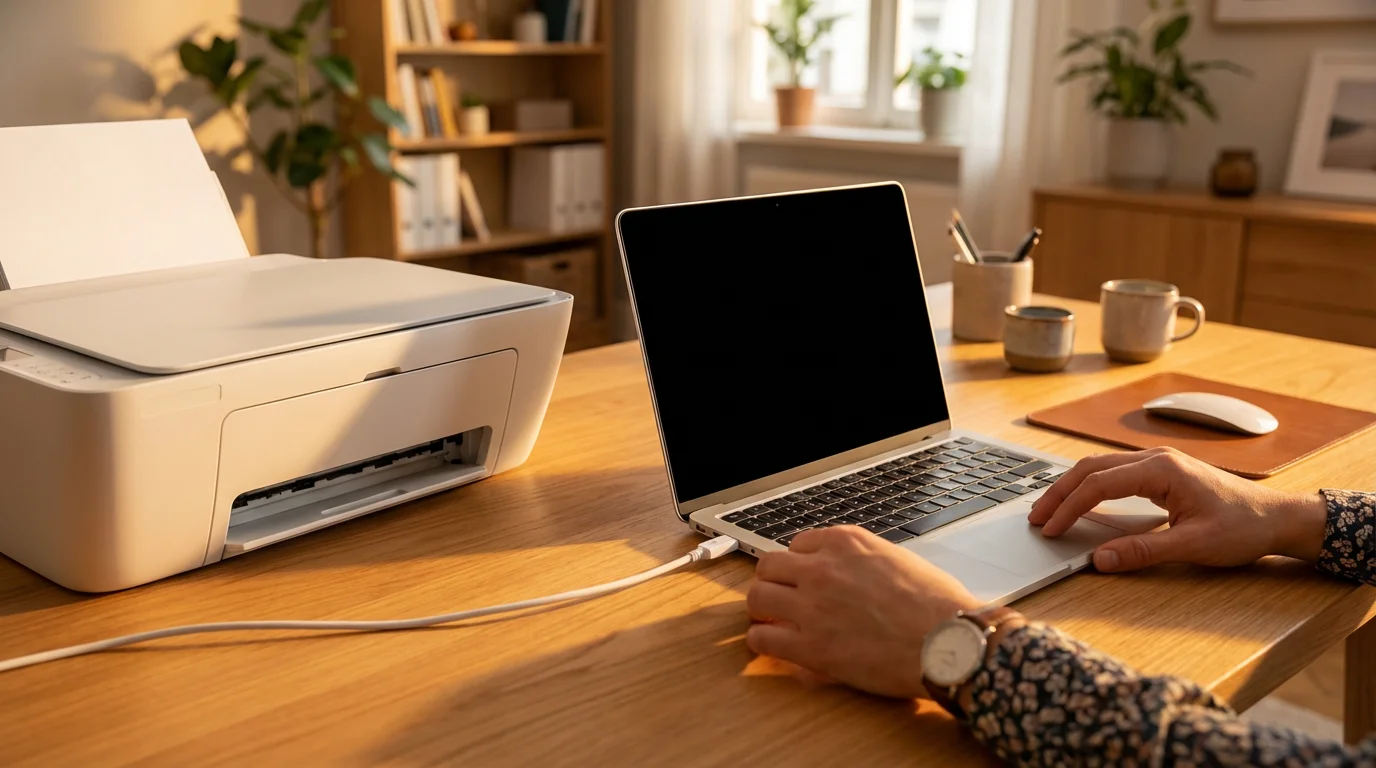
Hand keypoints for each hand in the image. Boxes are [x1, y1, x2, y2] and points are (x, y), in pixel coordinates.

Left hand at [745, 526, 981, 698]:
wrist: (950, 643)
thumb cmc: (938, 607)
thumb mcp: (898, 560)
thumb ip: (864, 562)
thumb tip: (851, 575)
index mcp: (847, 543)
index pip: (799, 544)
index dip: (800, 564)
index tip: (804, 578)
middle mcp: (823, 568)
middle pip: (769, 566)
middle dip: (773, 582)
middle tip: (779, 597)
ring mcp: (812, 606)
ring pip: (757, 597)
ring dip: (762, 609)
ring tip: (771, 620)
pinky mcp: (810, 646)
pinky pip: (763, 638)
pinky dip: (763, 641)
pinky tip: (774, 646)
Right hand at [1029, 447, 1327, 572]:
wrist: (1278, 518)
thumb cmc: (1243, 529)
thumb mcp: (1193, 546)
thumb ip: (1143, 551)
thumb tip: (1100, 559)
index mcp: (1161, 470)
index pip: (1098, 484)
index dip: (1068, 507)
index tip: (1049, 529)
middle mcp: (1155, 458)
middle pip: (1091, 467)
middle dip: (1059, 493)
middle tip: (1036, 519)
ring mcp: (1158, 462)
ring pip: (1100, 466)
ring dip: (1071, 487)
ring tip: (1049, 511)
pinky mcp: (1162, 472)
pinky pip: (1114, 472)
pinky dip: (1089, 486)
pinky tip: (1081, 502)